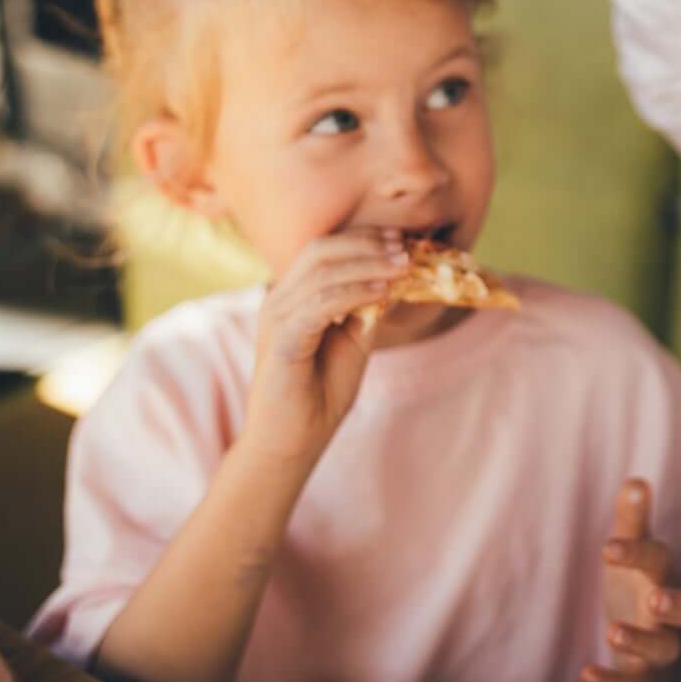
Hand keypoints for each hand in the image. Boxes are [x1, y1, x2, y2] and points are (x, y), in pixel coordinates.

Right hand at [241, 230, 404, 465]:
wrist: (291, 442)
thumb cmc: (318, 394)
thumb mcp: (353, 341)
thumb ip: (368, 309)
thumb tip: (397, 277)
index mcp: (291, 296)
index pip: (323, 250)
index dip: (362, 239)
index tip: (400, 239)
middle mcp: (278, 300)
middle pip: (320, 250)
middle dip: (366, 245)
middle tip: (404, 249)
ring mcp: (276, 318)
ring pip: (321, 272)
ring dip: (367, 265)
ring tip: (402, 267)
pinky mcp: (281, 340)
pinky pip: (318, 304)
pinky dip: (353, 293)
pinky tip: (382, 293)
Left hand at [582, 478, 680, 681]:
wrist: (653, 643)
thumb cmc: (640, 587)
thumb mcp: (633, 554)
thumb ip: (633, 521)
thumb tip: (635, 481)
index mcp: (665, 577)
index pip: (660, 561)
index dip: (638, 554)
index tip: (608, 548)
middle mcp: (671, 617)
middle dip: (673, 604)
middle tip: (654, 599)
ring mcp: (662, 651)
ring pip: (664, 650)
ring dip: (641, 642)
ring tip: (613, 632)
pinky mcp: (645, 681)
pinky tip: (586, 675)